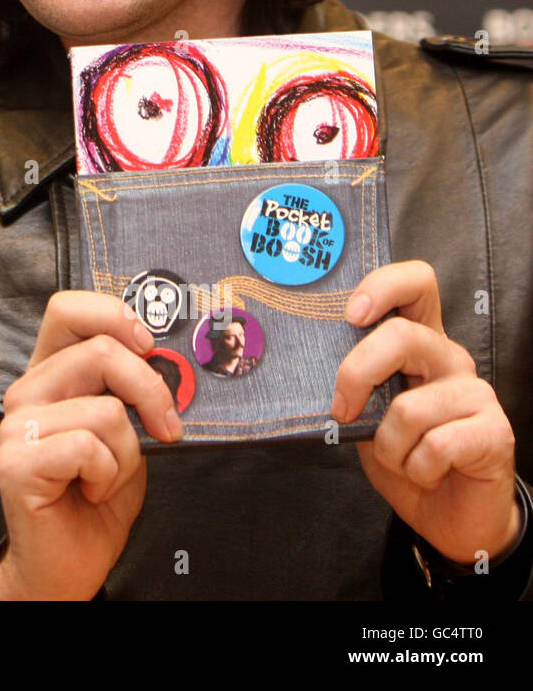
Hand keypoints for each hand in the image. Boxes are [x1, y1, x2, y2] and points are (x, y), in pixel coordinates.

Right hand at [0, 291, 181, 599]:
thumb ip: (128, 391)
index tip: (148, 349)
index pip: (68, 310)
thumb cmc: (95, 500)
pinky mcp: (18, 462)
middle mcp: (28, 392)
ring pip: (105, 409)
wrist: (66, 565)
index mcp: (50, 375)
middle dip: (151, 393)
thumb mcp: (124, 433)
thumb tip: (166, 361)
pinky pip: (89, 448)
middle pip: (101, 351)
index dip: (114, 316)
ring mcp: (17, 426)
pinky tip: (89, 492)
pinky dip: (107, 477)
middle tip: (164, 430)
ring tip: (105, 478)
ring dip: (126, 456)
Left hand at [333, 260, 519, 565]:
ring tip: (400, 459)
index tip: (351, 314)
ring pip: (409, 408)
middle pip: (403, 336)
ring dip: (388, 446)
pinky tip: (425, 473)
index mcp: (418, 341)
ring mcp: (475, 393)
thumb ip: (348, 380)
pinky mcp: (495, 431)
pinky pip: (434, 446)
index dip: (383, 286)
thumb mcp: (363, 411)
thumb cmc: (401, 454)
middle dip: (357, 375)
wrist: (447, 514)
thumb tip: (303, 361)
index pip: (415, 283)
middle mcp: (449, 357)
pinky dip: (415, 469)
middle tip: (342, 410)